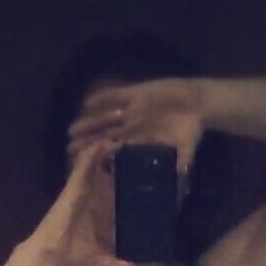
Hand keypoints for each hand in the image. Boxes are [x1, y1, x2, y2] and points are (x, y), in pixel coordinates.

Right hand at [29, 136, 115, 265]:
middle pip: (98, 165)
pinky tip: (103, 143)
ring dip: (103, 147)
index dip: (115, 166)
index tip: (131, 155)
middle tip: (127, 137)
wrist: (52, 253)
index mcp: (90, 202)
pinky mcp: (72, 189)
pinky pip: (82, 168)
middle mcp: (83, 191)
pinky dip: (92, 155)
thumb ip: (116, 262)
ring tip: (119, 134)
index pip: (104, 179)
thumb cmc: (71, 252)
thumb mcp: (99, 257)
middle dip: (110, 150)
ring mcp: (77, 188)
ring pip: (90, 162)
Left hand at [66, 78, 203, 176]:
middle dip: (88, 143)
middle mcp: (132, 127)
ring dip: (89, 123)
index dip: (102, 156)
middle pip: (105, 136)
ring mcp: (131, 110)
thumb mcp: (188, 144)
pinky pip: (115, 95)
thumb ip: (184, 157)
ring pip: (105, 118)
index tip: (88, 163)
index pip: (118, 150)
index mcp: (142, 142)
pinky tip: (87, 102)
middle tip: (69, 150)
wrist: (195, 103)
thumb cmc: (191, 129)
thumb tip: (182, 172)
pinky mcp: (135, 93)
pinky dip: (102, 98)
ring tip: (71, 131)